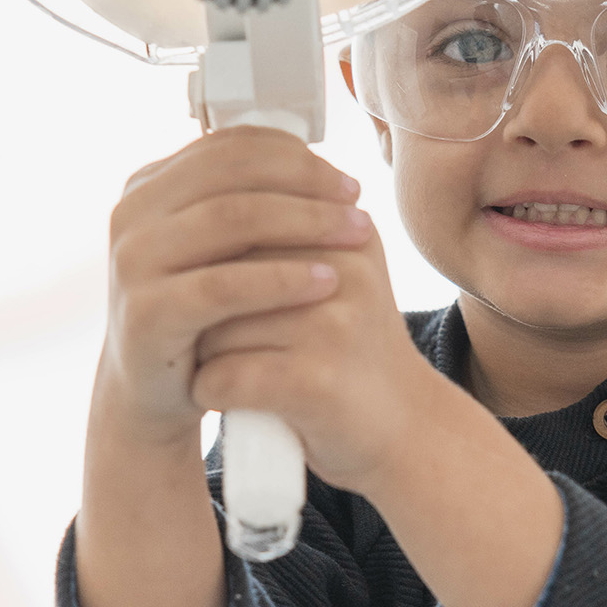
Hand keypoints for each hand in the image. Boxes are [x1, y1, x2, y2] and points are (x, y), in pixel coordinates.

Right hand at [98, 125, 382, 449]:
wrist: (154, 392)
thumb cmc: (203, 313)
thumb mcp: (223, 250)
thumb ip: (254, 205)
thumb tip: (331, 172)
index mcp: (150, 186)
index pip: (229, 147)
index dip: (295, 157)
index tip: (347, 182)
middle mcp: (132, 213)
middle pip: (234, 176)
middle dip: (306, 185)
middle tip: (358, 205)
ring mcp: (132, 261)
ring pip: (230, 219)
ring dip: (304, 223)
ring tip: (356, 236)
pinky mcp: (144, 312)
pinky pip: (222, 285)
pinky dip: (280, 279)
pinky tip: (326, 282)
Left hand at [189, 179, 439, 495]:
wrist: (402, 426)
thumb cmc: (348, 346)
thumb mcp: (336, 271)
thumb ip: (286, 227)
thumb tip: (204, 180)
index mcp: (347, 233)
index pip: (243, 221)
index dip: (217, 264)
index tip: (228, 295)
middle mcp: (345, 271)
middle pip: (224, 271)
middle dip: (207, 306)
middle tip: (222, 334)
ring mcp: (333, 326)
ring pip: (214, 326)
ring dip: (205, 354)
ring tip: (236, 367)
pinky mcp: (316, 383)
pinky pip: (223, 377)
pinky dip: (211, 393)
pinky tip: (230, 397)